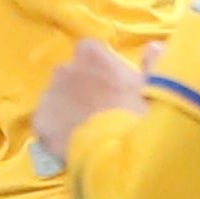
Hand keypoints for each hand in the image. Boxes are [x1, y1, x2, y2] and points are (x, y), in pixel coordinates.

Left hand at [32, 38, 148, 174]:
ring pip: (57, 99)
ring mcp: (50, 94)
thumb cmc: (141, 113)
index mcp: (91, 54)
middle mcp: (65, 68)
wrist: (119, 151)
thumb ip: (154, 61)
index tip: (112, 85)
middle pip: (70, 75)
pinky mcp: (41, 121)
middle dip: (82, 89)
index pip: (89, 52)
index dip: (100, 69)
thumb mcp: (158, 85)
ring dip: (68, 109)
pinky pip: (47, 123)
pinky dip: (57, 131)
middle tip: (100, 111)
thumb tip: (154, 47)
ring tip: (86, 131)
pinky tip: (72, 144)